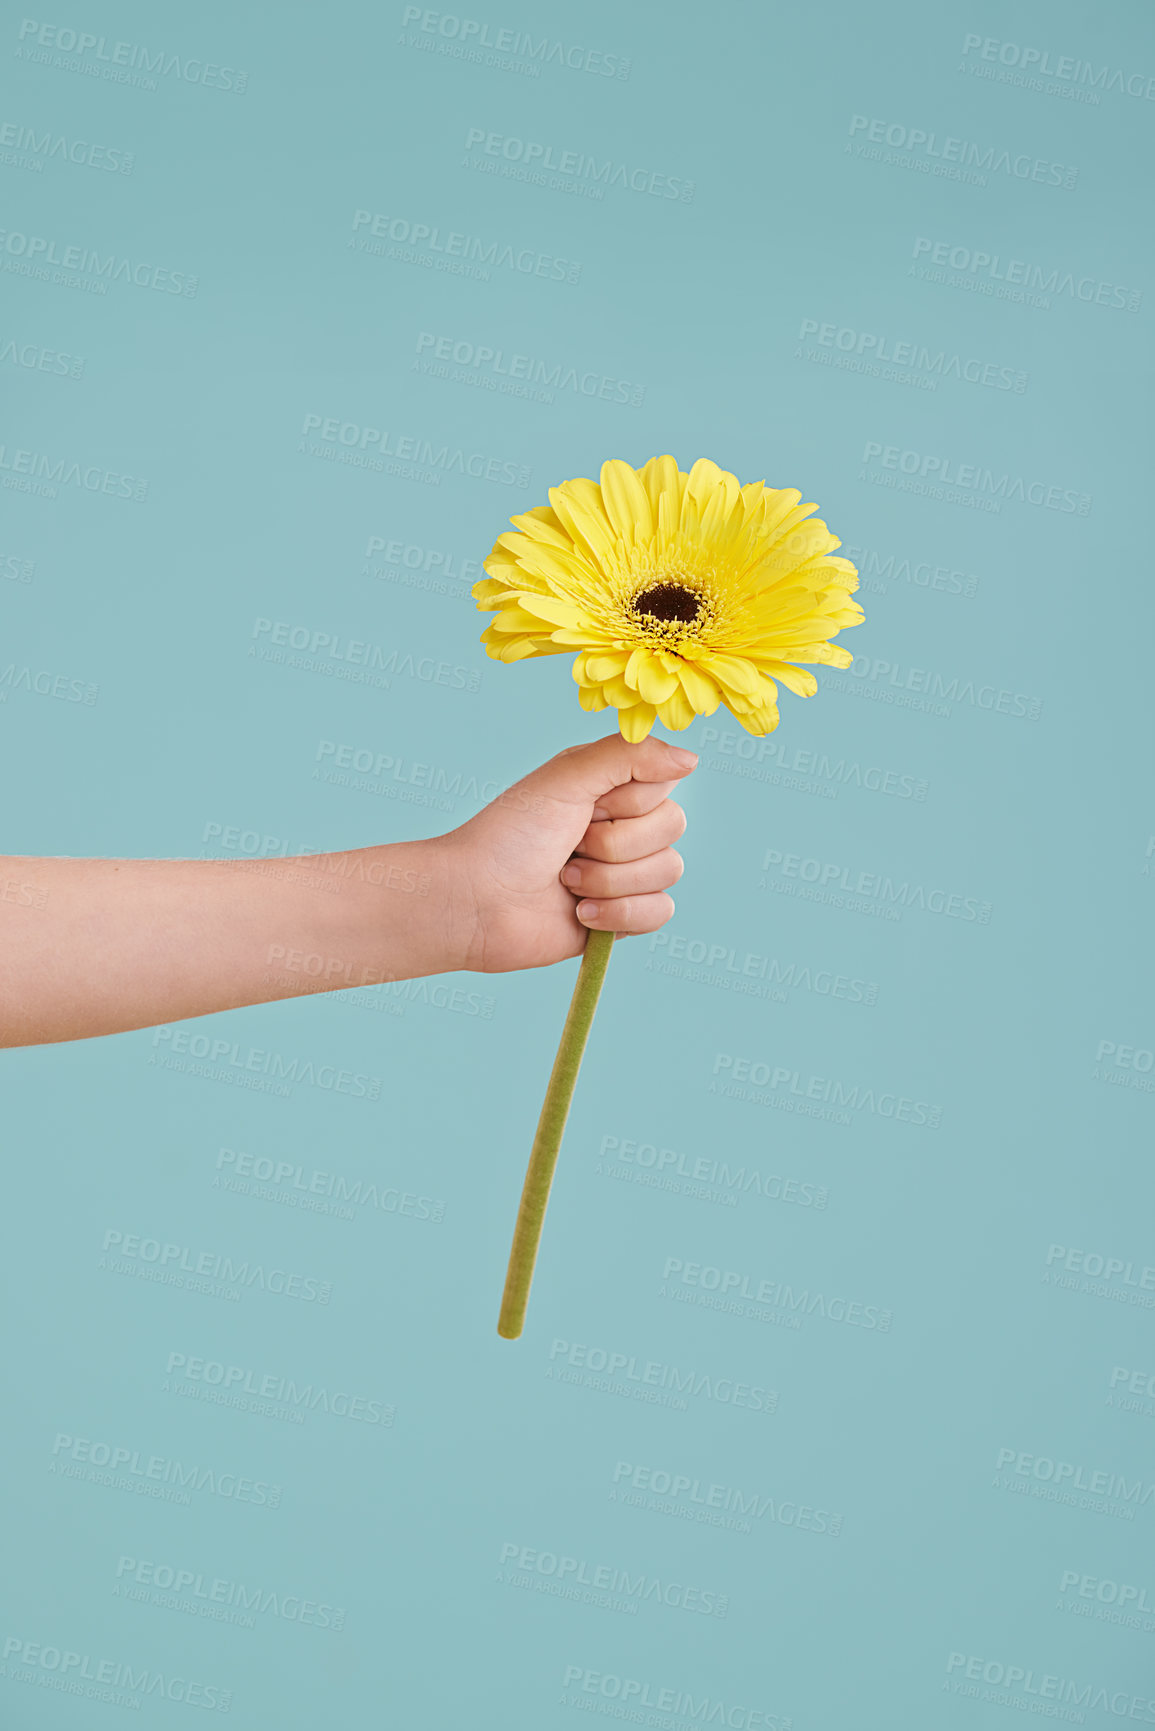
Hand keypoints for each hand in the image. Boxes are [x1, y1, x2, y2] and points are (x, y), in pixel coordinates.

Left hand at [437, 734, 696, 973]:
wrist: (476, 903)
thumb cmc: (510, 835)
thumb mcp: (568, 778)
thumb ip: (631, 756)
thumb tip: (693, 759)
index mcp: (610, 786)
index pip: (665, 784)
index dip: (629, 800)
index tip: (586, 806)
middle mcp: (621, 825)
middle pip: (672, 828)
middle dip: (615, 844)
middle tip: (569, 848)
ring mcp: (623, 872)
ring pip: (668, 871)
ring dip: (610, 880)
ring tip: (566, 882)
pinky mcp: (621, 916)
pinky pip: (660, 912)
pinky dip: (619, 914)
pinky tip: (580, 914)